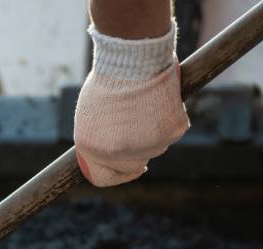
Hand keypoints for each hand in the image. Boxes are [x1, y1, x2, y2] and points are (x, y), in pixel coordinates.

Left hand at [73, 23, 188, 186]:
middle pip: (133, 165)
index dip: (114, 173)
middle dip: (135, 152)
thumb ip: (101, 137)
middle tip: (138, 127)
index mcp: (91, 148)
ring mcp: (146, 145)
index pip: (103, 177)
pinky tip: (160, 101)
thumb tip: (111, 150)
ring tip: (145, 106)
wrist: (133, 57)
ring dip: (151, 133)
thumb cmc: (109, 80)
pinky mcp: (170, 133)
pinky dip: (168, 120)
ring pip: (154, 148)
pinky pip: (171, 132)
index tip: (123, 168)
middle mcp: (117, 152)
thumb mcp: (92, 115)